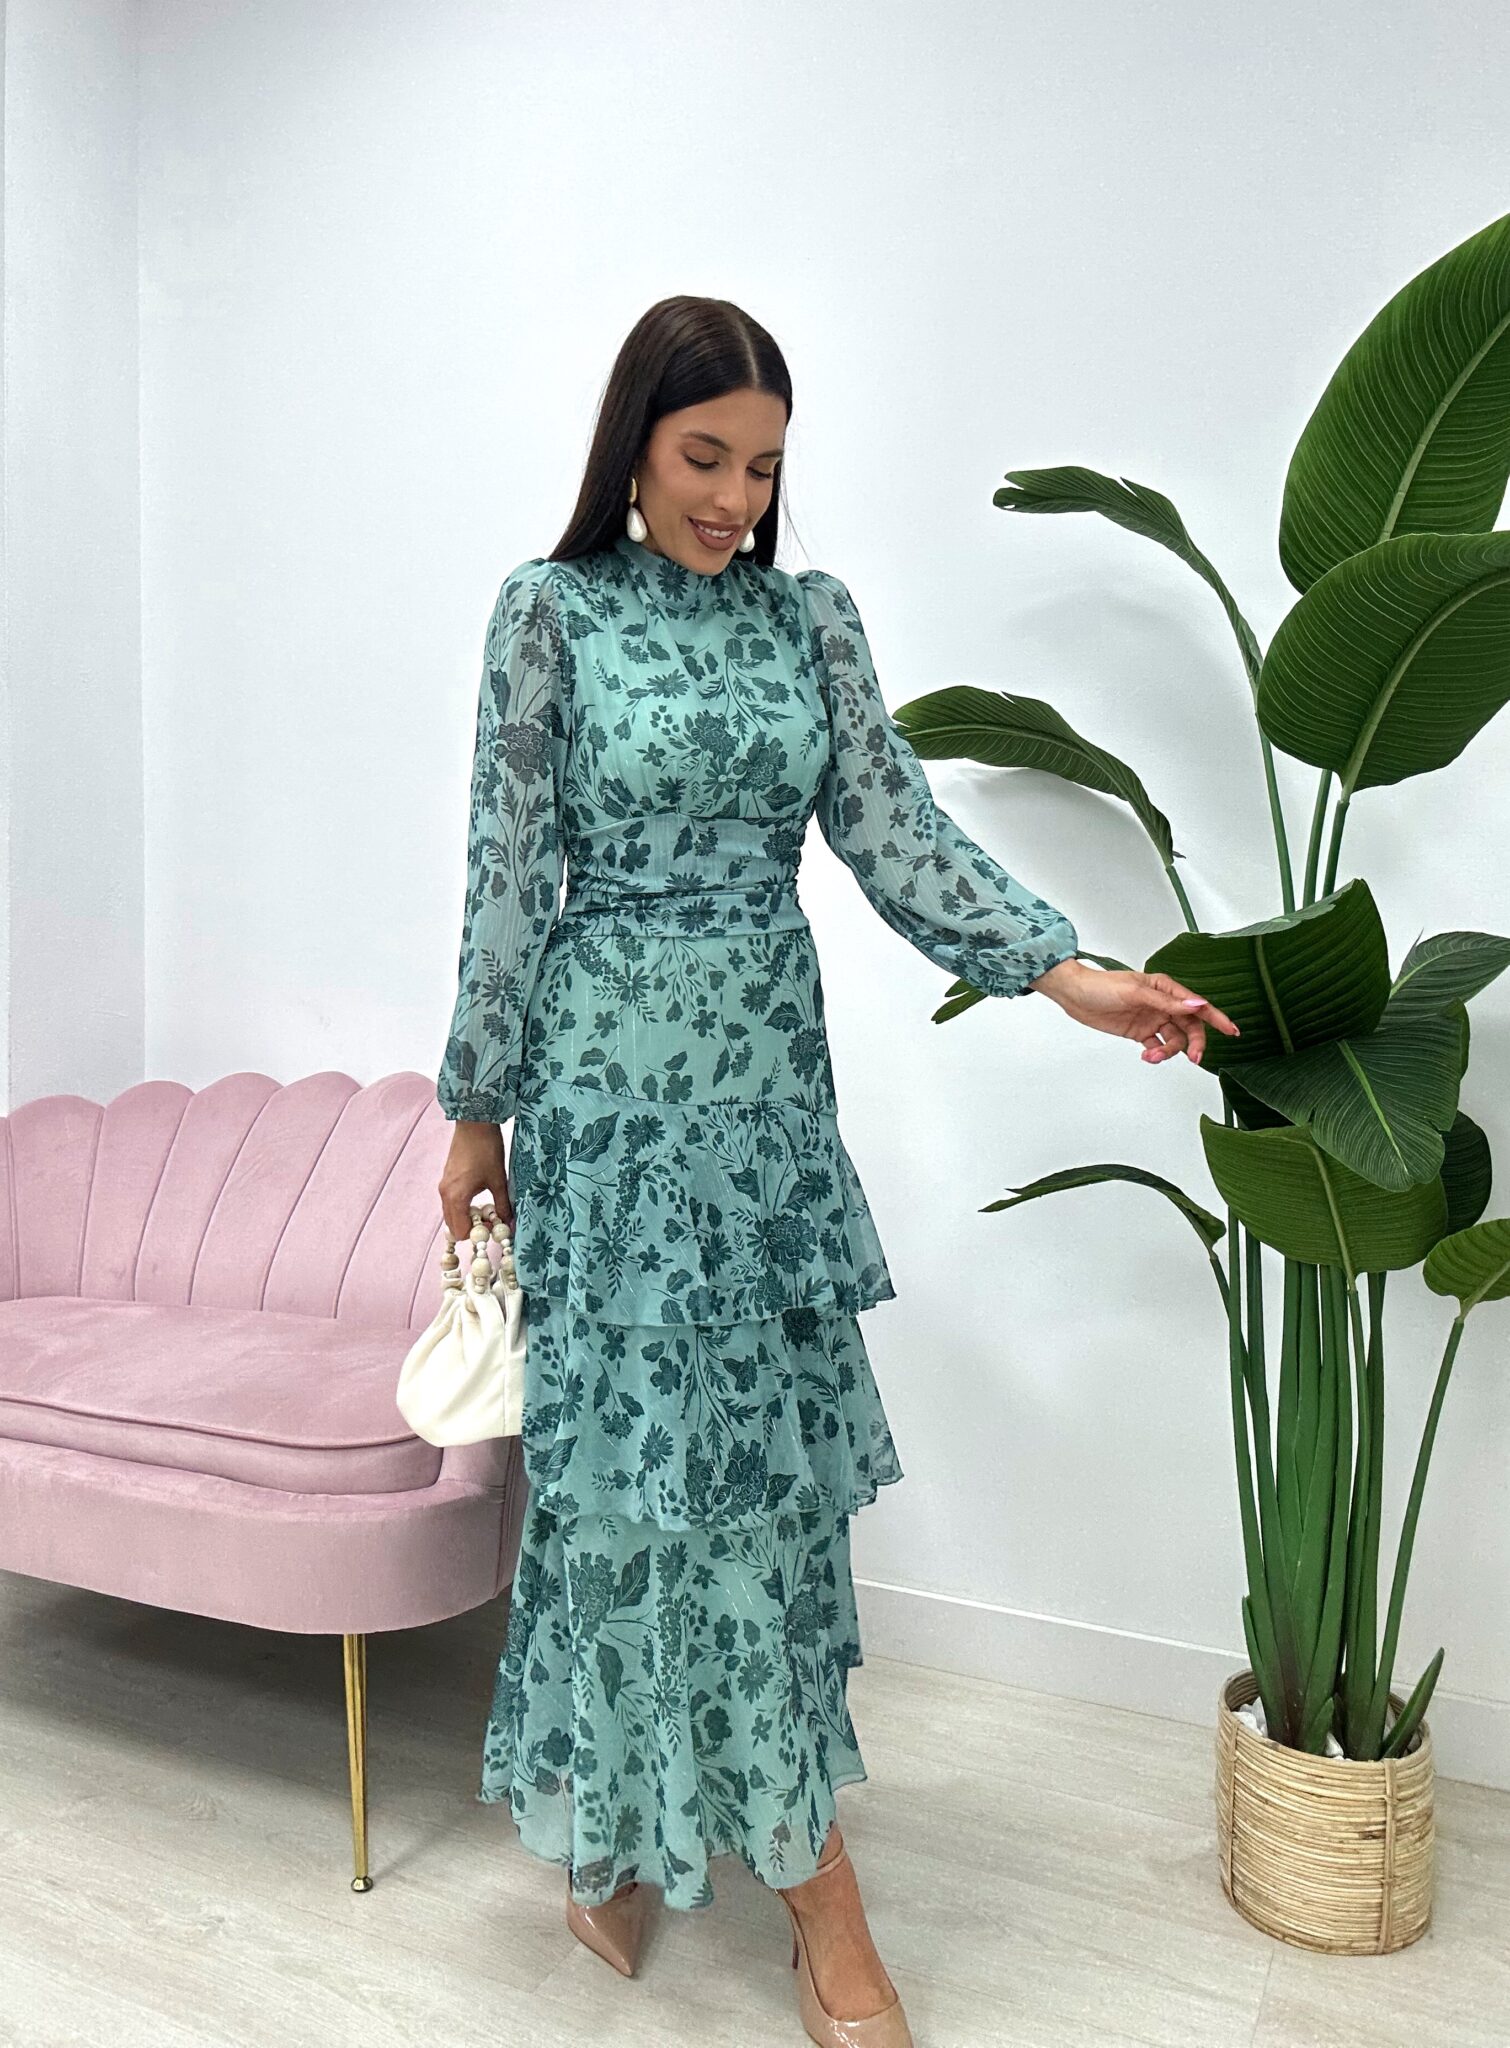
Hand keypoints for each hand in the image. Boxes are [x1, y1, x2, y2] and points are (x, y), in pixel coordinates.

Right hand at [438, 1119, 512, 1237]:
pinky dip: (463, 1206)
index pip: (460, 1232)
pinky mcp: (447, 1178)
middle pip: (453, 1225)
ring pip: (452, 1214)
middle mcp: (445, 1194)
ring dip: (467, 1216)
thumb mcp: (499, 1180)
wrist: (474, 1122)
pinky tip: (479, 1195)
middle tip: (491, 1218)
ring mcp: (444, 1186)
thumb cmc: (486, 1149)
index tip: (494, 1224)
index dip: (477, 1234)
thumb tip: (510, 1223)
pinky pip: (452, 1202)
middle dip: (471, 1227)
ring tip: (487, 1205)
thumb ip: (503, 1205)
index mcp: (456, 1197)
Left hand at [1031, 959, 1239, 1065]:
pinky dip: (1156, 1054)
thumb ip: (1167, 1002)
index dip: (1218, 1019)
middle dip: (1194, 1044)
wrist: (1075, 995)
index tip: (1233, 1032)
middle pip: (1190, 1028)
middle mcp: (1163, 1004)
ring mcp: (1152, 1019)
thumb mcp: (1136, 992)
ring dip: (1168, 1052)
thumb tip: (1197, 1004)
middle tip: (1193, 1058)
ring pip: (1173, 1040)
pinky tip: (1147, 1056)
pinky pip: (1157, 1046)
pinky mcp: (1139, 1032)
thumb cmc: (1102, 986)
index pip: (1198, 1005)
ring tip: (1152, 1056)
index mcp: (1166, 989)